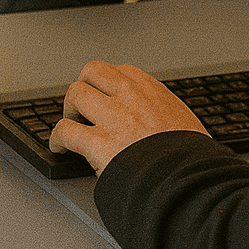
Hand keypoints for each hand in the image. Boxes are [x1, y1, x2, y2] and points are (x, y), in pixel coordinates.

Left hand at [52, 60, 208, 175]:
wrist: (186, 178)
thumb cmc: (191, 156)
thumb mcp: (184, 123)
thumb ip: (166, 116)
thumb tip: (164, 127)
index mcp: (152, 91)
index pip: (120, 71)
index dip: (107, 84)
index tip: (105, 96)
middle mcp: (130, 96)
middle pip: (93, 71)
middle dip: (84, 86)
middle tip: (83, 107)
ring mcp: (113, 116)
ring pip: (75, 94)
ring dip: (69, 110)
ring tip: (71, 125)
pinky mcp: (98, 142)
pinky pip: (65, 130)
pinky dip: (58, 138)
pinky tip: (60, 147)